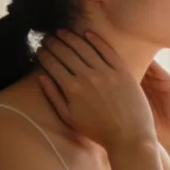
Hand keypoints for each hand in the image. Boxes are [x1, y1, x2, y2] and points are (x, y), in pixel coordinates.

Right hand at [36, 30, 155, 150]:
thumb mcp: (69, 118)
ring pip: (85, 48)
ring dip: (71, 37)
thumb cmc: (97, 131)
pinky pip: (107, 50)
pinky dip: (96, 40)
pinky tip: (87, 33)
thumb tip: (41, 76)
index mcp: (72, 89)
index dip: (43, 54)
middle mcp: (88, 77)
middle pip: (66, 53)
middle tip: (48, 37)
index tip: (39, 49)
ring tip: (63, 32)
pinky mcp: (123, 71)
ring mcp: (107, 73)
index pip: (52, 64)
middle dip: (54, 43)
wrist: (130, 136)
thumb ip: (53, 96)